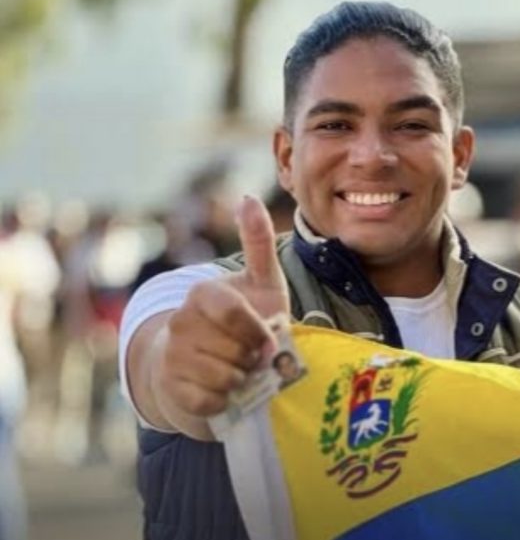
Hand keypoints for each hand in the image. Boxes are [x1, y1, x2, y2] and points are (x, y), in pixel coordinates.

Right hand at [152, 195, 289, 418]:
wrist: (208, 363)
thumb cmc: (243, 321)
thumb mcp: (260, 283)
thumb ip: (257, 243)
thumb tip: (248, 198)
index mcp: (202, 294)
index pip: (232, 312)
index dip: (256, 331)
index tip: (269, 340)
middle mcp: (180, 321)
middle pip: (233, 349)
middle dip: (252, 357)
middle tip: (252, 355)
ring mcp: (171, 356)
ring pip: (222, 377)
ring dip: (241, 379)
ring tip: (239, 370)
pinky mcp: (170, 388)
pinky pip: (209, 402)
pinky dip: (225, 400)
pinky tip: (224, 389)